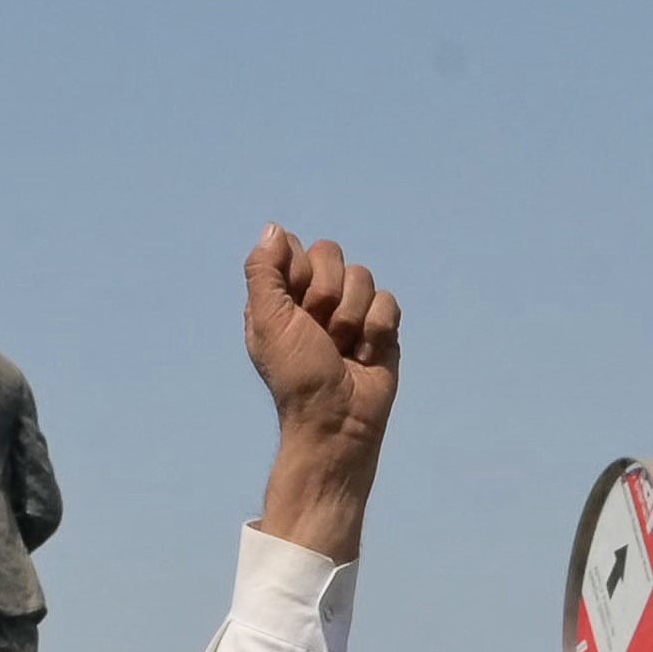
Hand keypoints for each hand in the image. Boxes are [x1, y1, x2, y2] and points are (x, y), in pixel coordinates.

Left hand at [243, 227, 399, 565]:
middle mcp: (316, 295)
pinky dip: (377, 332)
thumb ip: (264, 270)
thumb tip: (275, 229)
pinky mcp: (382, 327)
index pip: (294, 247)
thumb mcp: (266, 321)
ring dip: (352, 319)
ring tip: (343, 350)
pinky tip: (365, 357)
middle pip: (331, 253)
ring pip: (363, 276)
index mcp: (283, 292)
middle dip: (326, 296)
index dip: (297, 274)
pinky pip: (388, 302)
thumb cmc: (297, 377)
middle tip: (319, 334)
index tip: (293, 310)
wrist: (336, 422)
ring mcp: (352, 310)